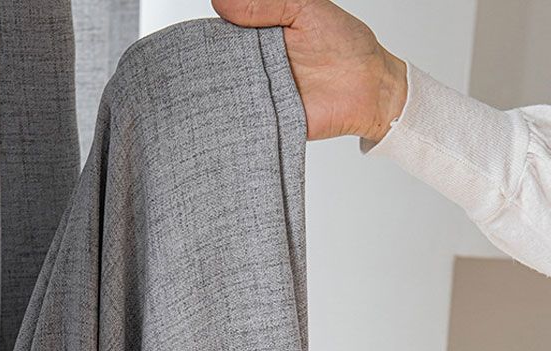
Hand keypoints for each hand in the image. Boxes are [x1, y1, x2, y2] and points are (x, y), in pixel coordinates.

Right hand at [211, 0, 406, 141]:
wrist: (368, 88)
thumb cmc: (344, 45)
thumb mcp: (306, 9)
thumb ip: (267, 4)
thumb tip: (221, 2)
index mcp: (259, 38)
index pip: (223, 36)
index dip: (210, 35)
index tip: (196, 36)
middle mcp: (255, 68)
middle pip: (219, 68)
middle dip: (205, 67)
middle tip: (195, 65)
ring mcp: (258, 97)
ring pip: (225, 97)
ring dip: (215, 95)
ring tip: (200, 91)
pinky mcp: (265, 123)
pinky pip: (242, 124)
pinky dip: (230, 122)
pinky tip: (218, 115)